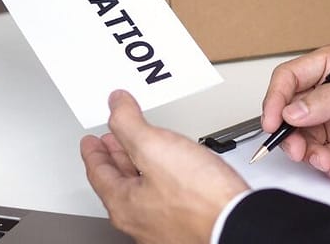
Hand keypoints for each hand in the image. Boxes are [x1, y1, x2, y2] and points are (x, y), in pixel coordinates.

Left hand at [82, 90, 248, 243]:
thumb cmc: (201, 199)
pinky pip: (164, 196)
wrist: (239, 223)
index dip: (93, 151)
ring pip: (142, 190)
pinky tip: (175, 170)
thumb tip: (116, 105)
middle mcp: (141, 220)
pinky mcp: (187, 222)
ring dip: (138, 166)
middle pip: (119, 183)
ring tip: (143, 149)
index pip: (98, 172)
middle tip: (113, 141)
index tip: (90, 141)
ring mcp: (164, 225)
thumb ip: (129, 123)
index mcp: (124, 204)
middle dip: (116, 157)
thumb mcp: (155, 147)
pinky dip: (161, 177)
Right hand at [261, 45, 329, 179]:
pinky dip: (323, 165)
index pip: (291, 78)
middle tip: (295, 148)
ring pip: (303, 138)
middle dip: (286, 132)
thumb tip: (294, 110)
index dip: (276, 98)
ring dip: (306, 152)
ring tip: (322, 160)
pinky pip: (322, 157)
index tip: (274, 120)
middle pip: (290, 111)